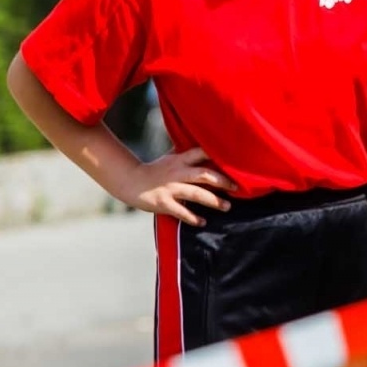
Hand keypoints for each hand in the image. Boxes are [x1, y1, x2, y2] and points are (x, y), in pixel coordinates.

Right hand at [109, 147, 234, 225]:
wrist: (130, 181)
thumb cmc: (155, 169)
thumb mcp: (171, 158)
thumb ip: (187, 154)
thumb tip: (205, 144)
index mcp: (180, 160)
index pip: (201, 153)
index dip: (217, 155)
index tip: (235, 160)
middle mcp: (177, 173)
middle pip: (204, 175)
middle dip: (222, 181)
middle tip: (236, 187)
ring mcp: (170, 188)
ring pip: (196, 194)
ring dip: (214, 201)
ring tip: (227, 206)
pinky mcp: (163, 203)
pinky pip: (181, 212)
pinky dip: (193, 218)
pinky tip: (202, 222)